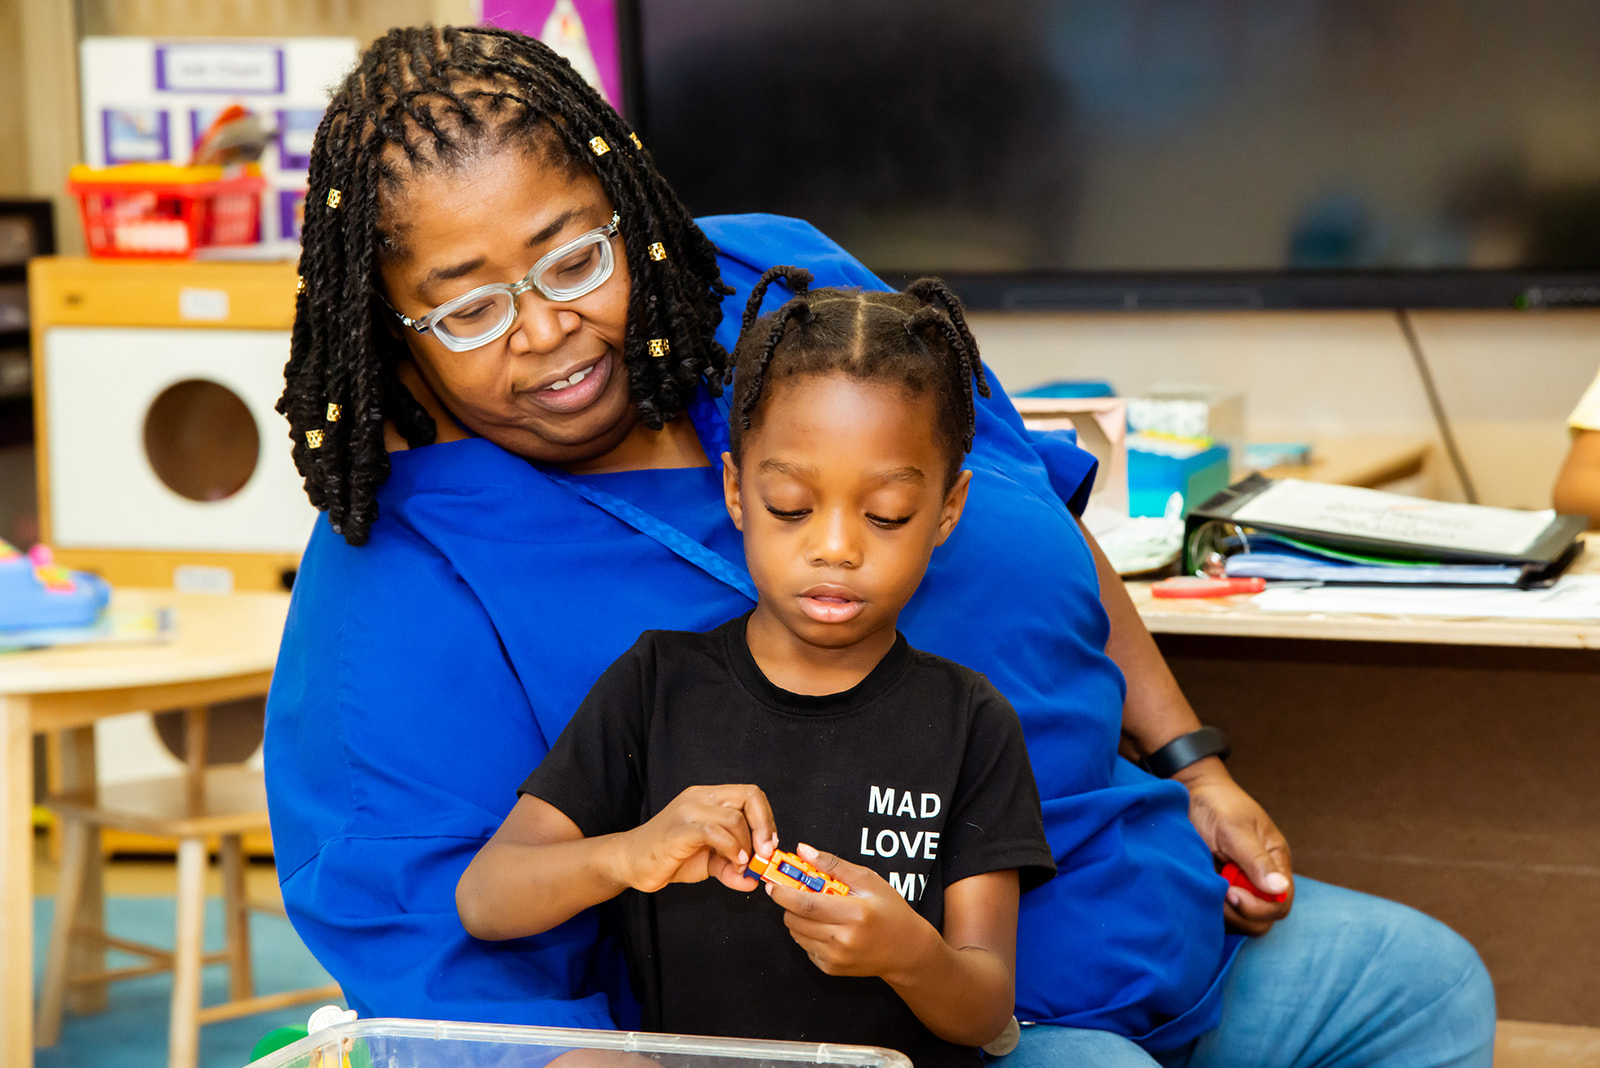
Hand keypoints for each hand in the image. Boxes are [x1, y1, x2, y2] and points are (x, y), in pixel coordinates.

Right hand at [620, 784, 778, 893]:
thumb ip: (732, 867)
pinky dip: (731, 848)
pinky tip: (732, 863)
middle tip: (764, 854)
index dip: (766, 818)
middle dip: (764, 827)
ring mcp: (688, 811)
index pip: (751, 794)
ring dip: (746, 845)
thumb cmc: (669, 857)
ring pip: (734, 817)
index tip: (768, 845)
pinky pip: (714, 832)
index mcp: (709, 798)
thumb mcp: (709, 862)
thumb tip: (754, 881)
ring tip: (741, 865)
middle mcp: (700, 797)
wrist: (630, 862)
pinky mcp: (679, 830)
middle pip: (749, 796)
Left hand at [765, 843, 937, 981]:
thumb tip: (803, 851)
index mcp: (854, 914)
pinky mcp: (831, 969)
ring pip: (796, 934)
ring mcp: (836, 958)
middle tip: (794, 891)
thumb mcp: (868, 880)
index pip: (806, 904)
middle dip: (787, 903)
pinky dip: (807, 933)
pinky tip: (826, 927)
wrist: (906, 950)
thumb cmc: (890, 910)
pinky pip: (805, 947)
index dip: (784, 893)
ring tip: (816, 909)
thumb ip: (833, 865)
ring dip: (797, 917)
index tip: (773, 883)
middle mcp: (843, 940)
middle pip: (796, 920)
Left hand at [1175, 758, 1293, 934]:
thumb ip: (1256, 860)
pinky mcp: (1219, 887)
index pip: (1281, 902)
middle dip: (1241, 914)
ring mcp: (1239, 884)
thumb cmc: (1216, 804)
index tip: (1233, 893)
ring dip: (1224, 912)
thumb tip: (1279, 887)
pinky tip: (1200, 889)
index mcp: (1274, 860)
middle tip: (1218, 892)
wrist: (1189, 792)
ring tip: (1207, 887)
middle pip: (1263, 919)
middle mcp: (1260, 877)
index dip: (1259, 908)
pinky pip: (1221, 912)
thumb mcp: (1235, 829)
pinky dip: (1211, 908)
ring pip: (1241, 920)